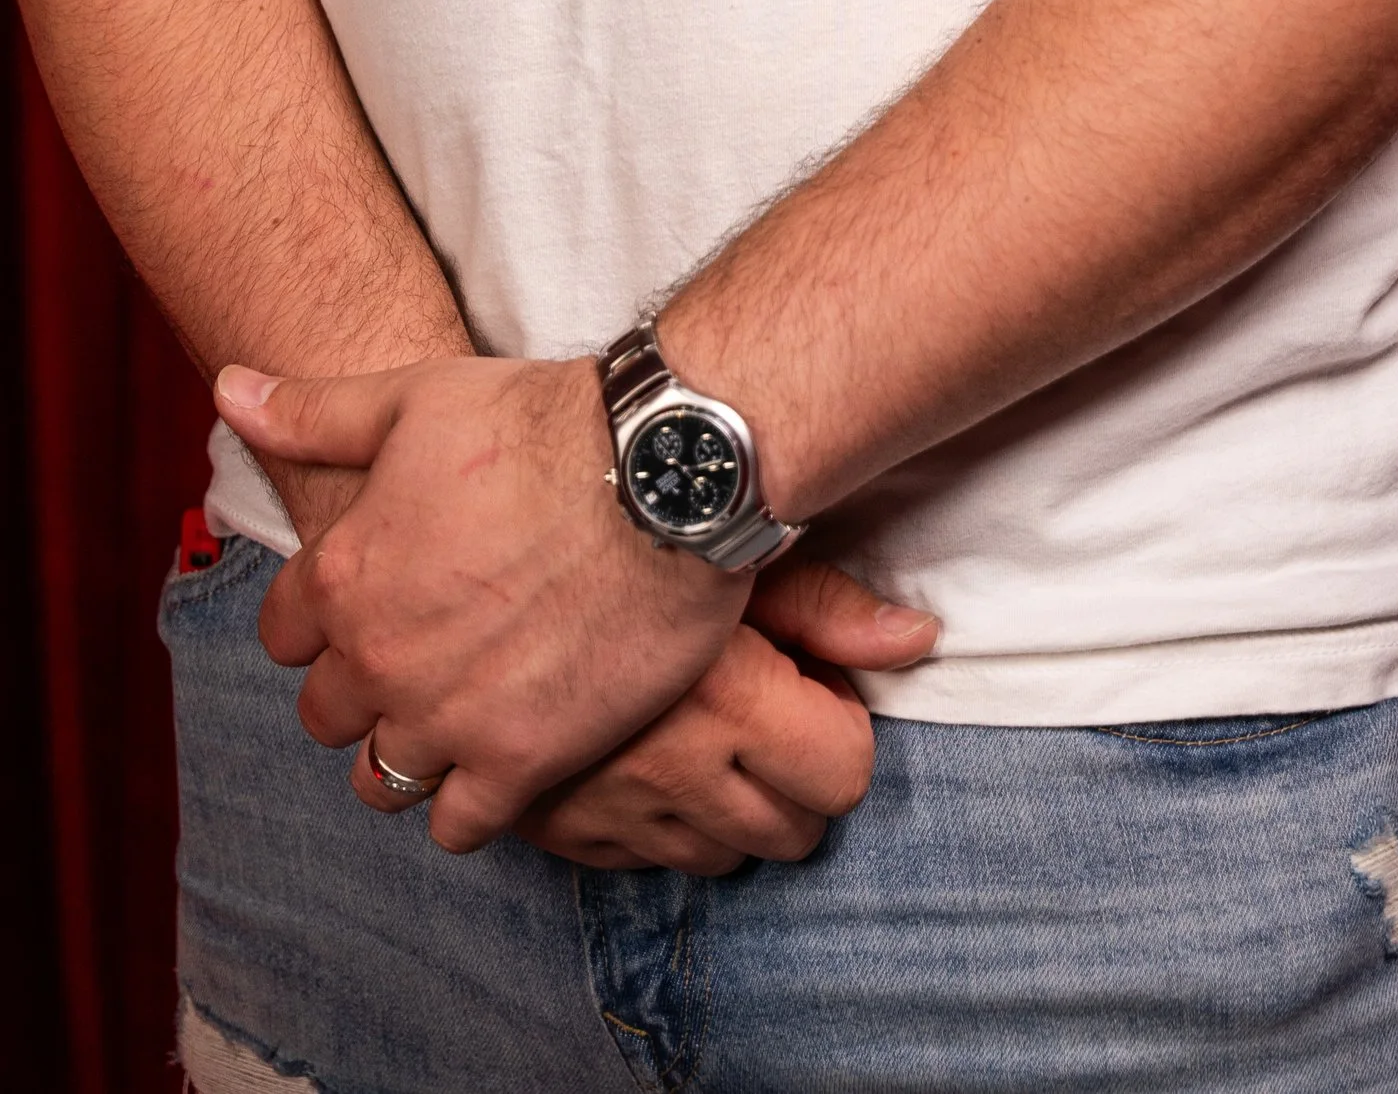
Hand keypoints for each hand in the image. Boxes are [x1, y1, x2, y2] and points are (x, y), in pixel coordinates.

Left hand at [217, 351, 750, 850]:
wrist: (664, 471)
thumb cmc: (540, 421)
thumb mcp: (414, 397)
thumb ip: (312, 413)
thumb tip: (229, 390)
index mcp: (343, 575)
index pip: (282, 635)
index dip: (321, 619)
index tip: (369, 603)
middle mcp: (380, 658)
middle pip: (327, 714)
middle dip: (361, 687)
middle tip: (420, 654)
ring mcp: (447, 719)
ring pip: (382, 780)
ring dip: (406, 752)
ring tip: (452, 717)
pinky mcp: (521, 761)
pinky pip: (457, 827)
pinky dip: (468, 803)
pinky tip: (499, 759)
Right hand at [514, 555, 937, 872]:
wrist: (479, 549)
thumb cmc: (627, 534)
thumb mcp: (734, 553)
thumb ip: (828, 605)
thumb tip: (918, 639)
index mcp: (728, 702)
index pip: (844, 773)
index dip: (839, 723)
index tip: (809, 680)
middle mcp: (674, 771)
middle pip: (794, 833)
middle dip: (797, 777)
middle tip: (767, 709)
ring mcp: (614, 810)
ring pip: (724, 859)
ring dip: (730, 807)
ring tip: (705, 728)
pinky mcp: (560, 829)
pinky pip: (644, 862)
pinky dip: (657, 823)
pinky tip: (644, 755)